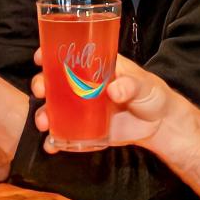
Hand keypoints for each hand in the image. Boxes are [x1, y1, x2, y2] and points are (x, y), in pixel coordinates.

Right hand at [31, 53, 171, 152]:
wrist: (159, 125)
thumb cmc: (152, 95)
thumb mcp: (145, 85)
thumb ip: (131, 85)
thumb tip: (114, 90)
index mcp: (95, 67)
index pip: (69, 55)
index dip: (50, 54)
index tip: (39, 57)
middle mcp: (83, 85)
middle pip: (54, 81)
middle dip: (41, 84)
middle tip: (40, 91)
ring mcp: (81, 108)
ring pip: (54, 108)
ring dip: (43, 114)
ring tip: (43, 123)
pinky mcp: (85, 129)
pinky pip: (64, 134)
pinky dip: (55, 140)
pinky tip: (52, 145)